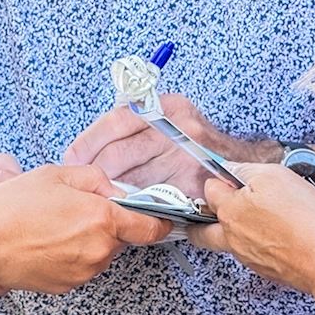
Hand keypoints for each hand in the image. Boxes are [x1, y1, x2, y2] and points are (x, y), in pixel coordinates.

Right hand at [0, 165, 170, 295]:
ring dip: (89, 240)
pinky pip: (81, 266)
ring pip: (100, 252)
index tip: (162, 217)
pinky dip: (72, 255)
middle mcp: (99, 250)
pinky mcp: (67, 286)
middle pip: (121, 238)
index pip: (150, 227)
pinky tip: (47, 242)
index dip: (159, 220)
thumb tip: (113, 189)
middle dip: (108, 224)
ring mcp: (84, 272)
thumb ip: (94, 178)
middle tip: (76, 209)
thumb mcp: (56, 174)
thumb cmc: (12, 210)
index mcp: (103, 219)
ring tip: (54, 225)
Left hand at [63, 93, 276, 197]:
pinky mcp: (195, 186)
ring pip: (135, 179)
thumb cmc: (196, 143)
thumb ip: (137, 127)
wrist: (242, 161)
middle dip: (96, 170)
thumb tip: (89, 150)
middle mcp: (179, 129)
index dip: (89, 141)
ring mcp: (189, 159)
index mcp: (168, 107)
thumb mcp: (170, 119)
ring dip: (112, 191)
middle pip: (122, 152)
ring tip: (98, 196)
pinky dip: (136, 205)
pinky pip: (156, 199)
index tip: (72, 156)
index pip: (118, 120)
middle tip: (81, 182)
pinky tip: (125, 208)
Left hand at [188, 163, 314, 299]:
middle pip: (202, 232)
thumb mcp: (274, 176)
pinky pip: (252, 255)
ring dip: (235, 231)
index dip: (219, 180)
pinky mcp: (266, 270)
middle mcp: (232, 238)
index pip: (208, 191)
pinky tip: (279, 234)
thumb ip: (246, 170)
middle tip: (215, 209)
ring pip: (228, 244)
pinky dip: (259, 244)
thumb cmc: (303, 217)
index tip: (228, 177)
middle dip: (202, 220)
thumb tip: (231, 169)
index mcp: (229, 212)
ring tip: (260, 217)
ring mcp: (248, 257)